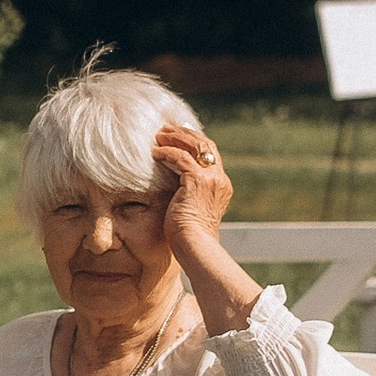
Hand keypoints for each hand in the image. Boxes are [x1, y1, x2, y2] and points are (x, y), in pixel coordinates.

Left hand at [153, 121, 232, 265]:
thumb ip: (189, 194)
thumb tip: (174, 188)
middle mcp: (219, 179)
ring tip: (158, 135)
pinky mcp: (197, 181)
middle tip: (166, 129)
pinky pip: (181, 158)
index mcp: (221, 185)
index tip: (180, 133)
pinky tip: (154, 153)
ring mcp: (211, 179)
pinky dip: (167, 152)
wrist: (196, 246)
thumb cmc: (190, 237)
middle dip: (185, 134)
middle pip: (205, 145)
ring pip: (195, 146)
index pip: (210, 155)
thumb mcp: (193, 210)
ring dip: (175, 138)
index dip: (195, 141)